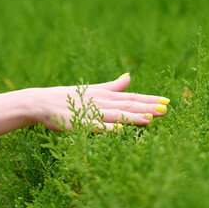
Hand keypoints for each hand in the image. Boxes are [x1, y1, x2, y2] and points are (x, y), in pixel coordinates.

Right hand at [30, 73, 169, 131]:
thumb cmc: (68, 97)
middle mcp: (100, 102)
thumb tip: (129, 77)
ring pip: (115, 115)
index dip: (149, 100)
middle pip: (127, 105)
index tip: (167, 102)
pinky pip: (94, 126)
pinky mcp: (77, 123)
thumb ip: (112, 86)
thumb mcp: (93, 89)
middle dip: (148, 108)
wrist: (41, 102)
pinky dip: (107, 128)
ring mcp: (89, 112)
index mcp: (105, 95)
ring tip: (151, 118)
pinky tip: (119, 130)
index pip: (132, 97)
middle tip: (166, 109)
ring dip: (133, 117)